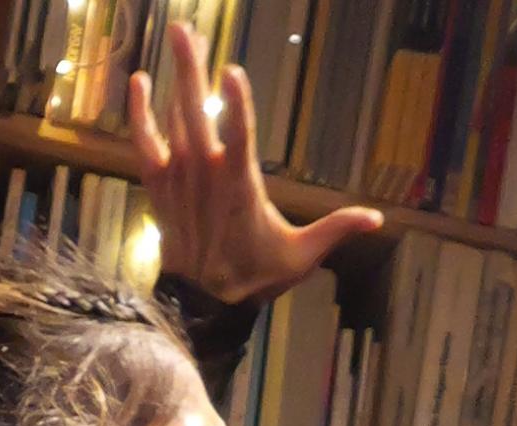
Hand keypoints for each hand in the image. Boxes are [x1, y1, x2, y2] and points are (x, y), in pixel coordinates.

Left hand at [127, 18, 378, 305]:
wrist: (202, 306)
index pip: (239, 137)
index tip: (232, 69)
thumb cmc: (254, 277)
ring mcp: (179, 178)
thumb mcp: (301, 256)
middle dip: (191, 67)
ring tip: (180, 37)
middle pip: (196, 111)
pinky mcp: (160, 186)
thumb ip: (335, 230)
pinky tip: (139, 81)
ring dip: (177, 76)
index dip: (237, 102)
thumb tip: (378, 221)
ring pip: (174, 118)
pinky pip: (145, 143)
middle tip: (185, 29)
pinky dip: (139, 113)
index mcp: (240, 187)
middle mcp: (205, 175)